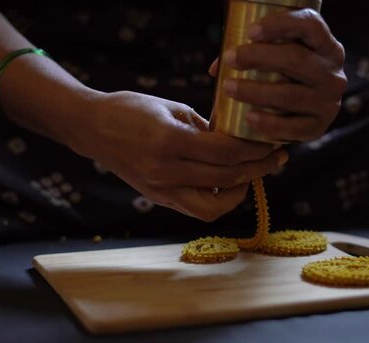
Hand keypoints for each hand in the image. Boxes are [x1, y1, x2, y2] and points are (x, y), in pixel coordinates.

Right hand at [65, 91, 287, 220]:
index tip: (272, 142)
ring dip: (239, 192)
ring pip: (214, 206)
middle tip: (276, 158)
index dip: (255, 149)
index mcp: (169, 141)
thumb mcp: (172, 108)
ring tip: (251, 175)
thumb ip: (205, 126)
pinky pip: (197, 208)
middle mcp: (165, 171)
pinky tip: (227, 182)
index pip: (226, 153)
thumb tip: (237, 139)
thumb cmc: (131, 109)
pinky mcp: (158, 198)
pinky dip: (218, 199)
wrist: (93, 128)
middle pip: (227, 178)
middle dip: (258, 168)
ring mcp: (160, 189)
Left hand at [209, 9, 345, 141]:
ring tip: (228, 87)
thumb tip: (217, 67)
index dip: (281, 25)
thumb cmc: (282, 78)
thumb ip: (251, 55)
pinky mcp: (319, 127)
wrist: (299, 116)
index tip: (250, 31)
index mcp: (326, 46)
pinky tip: (249, 117)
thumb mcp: (276, 59)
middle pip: (297, 59)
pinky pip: (294, 127)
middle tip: (230, 59)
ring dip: (256, 91)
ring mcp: (329, 102)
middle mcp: (333, 73)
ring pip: (291, 95)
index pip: (310, 25)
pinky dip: (270, 123)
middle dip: (259, 57)